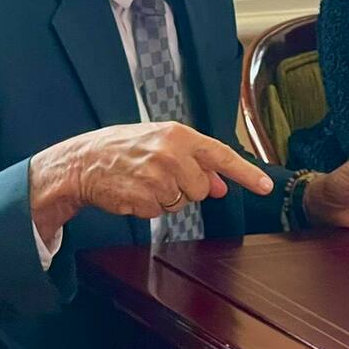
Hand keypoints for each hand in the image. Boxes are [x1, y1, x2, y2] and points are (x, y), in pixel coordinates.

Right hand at [29, 121, 273, 244]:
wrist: (82, 162)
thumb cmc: (126, 150)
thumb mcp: (163, 146)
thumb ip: (195, 162)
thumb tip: (220, 186)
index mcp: (179, 135)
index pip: (222, 156)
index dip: (246, 173)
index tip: (266, 187)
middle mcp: (171, 153)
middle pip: (201, 188)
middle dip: (186, 189)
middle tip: (161, 176)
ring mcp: (156, 177)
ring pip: (181, 203)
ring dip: (166, 199)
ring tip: (144, 182)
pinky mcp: (142, 198)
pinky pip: (159, 213)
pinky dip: (148, 208)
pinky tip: (133, 192)